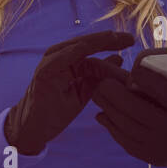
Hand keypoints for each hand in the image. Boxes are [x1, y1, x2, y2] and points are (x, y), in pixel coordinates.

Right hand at [4, 29, 134, 155]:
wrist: (34, 129)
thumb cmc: (56, 111)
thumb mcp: (83, 92)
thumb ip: (98, 76)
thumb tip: (119, 59)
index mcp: (69, 62)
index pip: (93, 48)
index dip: (112, 43)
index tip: (131, 41)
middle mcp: (59, 58)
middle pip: (87, 43)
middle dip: (109, 39)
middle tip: (129, 38)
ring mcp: (50, 63)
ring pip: (76, 46)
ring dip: (96, 41)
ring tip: (115, 38)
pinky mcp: (44, 72)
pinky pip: (62, 57)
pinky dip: (77, 51)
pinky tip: (92, 47)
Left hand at [80, 55, 166, 166]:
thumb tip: (146, 66)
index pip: (161, 90)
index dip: (144, 78)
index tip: (132, 70)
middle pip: (136, 108)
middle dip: (114, 93)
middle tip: (102, 83)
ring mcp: (158, 145)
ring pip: (125, 124)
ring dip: (107, 108)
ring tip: (97, 96)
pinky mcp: (148, 155)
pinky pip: (124, 139)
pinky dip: (110, 125)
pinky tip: (102, 114)